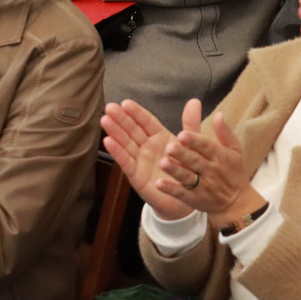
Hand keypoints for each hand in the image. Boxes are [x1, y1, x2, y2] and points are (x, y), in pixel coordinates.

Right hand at [102, 100, 192, 220]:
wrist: (186, 199)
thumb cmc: (187, 169)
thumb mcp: (191, 145)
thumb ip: (190, 123)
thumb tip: (195, 101)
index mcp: (159, 136)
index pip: (146, 121)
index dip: (136, 112)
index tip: (125, 103)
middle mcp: (147, 146)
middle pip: (132, 129)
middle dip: (121, 118)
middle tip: (110, 107)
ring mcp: (140, 160)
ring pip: (126, 143)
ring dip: (115, 132)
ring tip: (105, 120)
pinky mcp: (136, 175)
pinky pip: (126, 161)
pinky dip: (117, 152)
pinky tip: (108, 141)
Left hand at [157, 101, 265, 226]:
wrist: (237, 203)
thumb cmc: (234, 171)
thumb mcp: (235, 150)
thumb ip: (225, 132)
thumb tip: (219, 114)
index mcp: (220, 156)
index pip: (206, 146)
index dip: (194, 141)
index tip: (182, 134)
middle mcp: (210, 170)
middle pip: (194, 161)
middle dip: (182, 154)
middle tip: (169, 147)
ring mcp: (202, 186)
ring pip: (187, 177)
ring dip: (175, 170)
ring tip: (162, 163)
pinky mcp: (194, 199)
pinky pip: (181, 194)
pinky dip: (171, 189)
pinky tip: (159, 184)